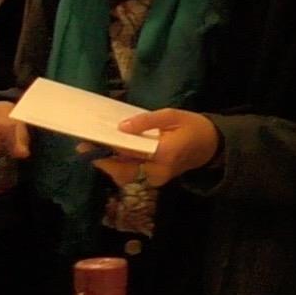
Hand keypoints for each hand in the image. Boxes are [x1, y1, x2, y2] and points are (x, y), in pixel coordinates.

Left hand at [90, 109, 219, 188]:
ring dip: (108, 163)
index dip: (107, 148)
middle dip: (102, 160)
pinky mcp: (154, 179)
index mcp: (164, 153)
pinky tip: (110, 153)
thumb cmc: (194, 127)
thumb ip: (147, 121)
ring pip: (125, 175)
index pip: (130, 153)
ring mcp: (156, 178)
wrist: (212, 145)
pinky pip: (132, 174)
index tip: (88, 142)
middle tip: (83, 146)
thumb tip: (122, 127)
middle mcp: (158, 171)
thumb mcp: (173, 115)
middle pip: (123, 171)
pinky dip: (119, 165)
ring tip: (92, 148)